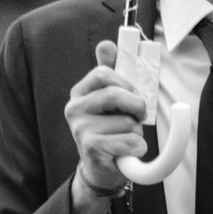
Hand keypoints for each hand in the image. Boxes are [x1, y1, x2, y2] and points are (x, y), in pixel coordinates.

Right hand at [66, 39, 148, 195]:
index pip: (104, 73)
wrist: (101, 169)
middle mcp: (74, 108)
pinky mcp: (91, 148)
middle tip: (138, 116)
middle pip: (114, 94)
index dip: (127, 84)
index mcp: (80, 93)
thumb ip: (111, 73)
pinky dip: (136, 148)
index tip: (133, 95)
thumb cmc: (110, 131)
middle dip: (136, 105)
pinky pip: (129, 141)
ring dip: (136, 132)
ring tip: (125, 138)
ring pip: (127, 122)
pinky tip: (125, 152)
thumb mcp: (111, 101)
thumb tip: (107, 44)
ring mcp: (80, 129)